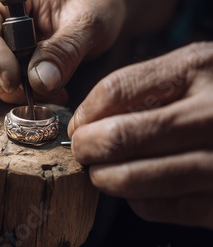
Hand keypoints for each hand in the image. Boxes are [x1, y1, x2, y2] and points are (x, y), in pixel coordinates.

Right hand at [0, 0, 124, 103]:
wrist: (99, 14)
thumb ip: (64, 50)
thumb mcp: (88, 23)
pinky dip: (14, 93)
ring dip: (10, 91)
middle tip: (38, 93)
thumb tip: (41, 81)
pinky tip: (42, 91)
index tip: (15, 81)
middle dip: (3, 80)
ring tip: (48, 92)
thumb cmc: (94, 6)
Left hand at [68, 42, 212, 228]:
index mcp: (197, 68)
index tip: (77, 126)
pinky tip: (138, 189)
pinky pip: (164, 206)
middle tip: (82, 151)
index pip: (115, 91)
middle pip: (121, 136)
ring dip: (106, 177)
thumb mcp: (193, 69)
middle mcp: (212, 113)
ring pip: (137, 177)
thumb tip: (86, 121)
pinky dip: (138, 200)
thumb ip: (143, 87)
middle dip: (88, 147)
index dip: (85, 113)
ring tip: (101, 172)